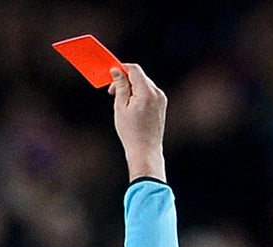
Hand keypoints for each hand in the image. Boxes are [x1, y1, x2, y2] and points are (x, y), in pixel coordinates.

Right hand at [109, 62, 167, 181]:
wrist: (145, 151)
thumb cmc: (131, 132)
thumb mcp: (121, 107)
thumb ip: (120, 86)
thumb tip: (117, 71)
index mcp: (146, 92)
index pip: (134, 70)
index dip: (121, 69)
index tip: (111, 74)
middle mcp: (157, 92)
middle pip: (139, 76)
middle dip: (125, 80)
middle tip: (112, 92)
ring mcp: (161, 98)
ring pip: (144, 84)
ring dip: (131, 88)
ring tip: (121, 103)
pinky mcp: (162, 104)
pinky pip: (149, 93)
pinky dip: (139, 95)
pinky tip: (131, 108)